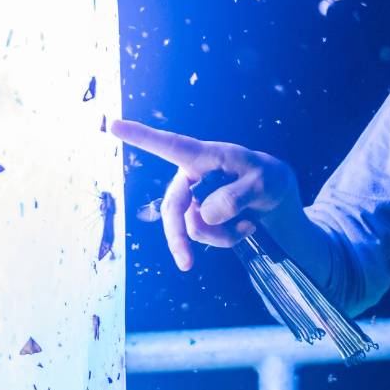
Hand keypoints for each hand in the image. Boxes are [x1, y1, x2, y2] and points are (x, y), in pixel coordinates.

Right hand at [111, 119, 300, 271]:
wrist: (277, 199)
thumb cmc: (268, 179)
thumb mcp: (263, 183)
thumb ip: (236, 196)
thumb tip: (203, 215)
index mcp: (205, 156)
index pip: (171, 146)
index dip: (142, 137)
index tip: (113, 124)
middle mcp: (192, 176)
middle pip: (174, 208)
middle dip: (179, 238)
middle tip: (186, 264)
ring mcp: (195, 198)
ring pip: (192, 227)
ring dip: (221, 235)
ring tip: (248, 224)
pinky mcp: (201, 216)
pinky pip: (205, 236)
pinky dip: (227, 238)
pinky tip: (247, 227)